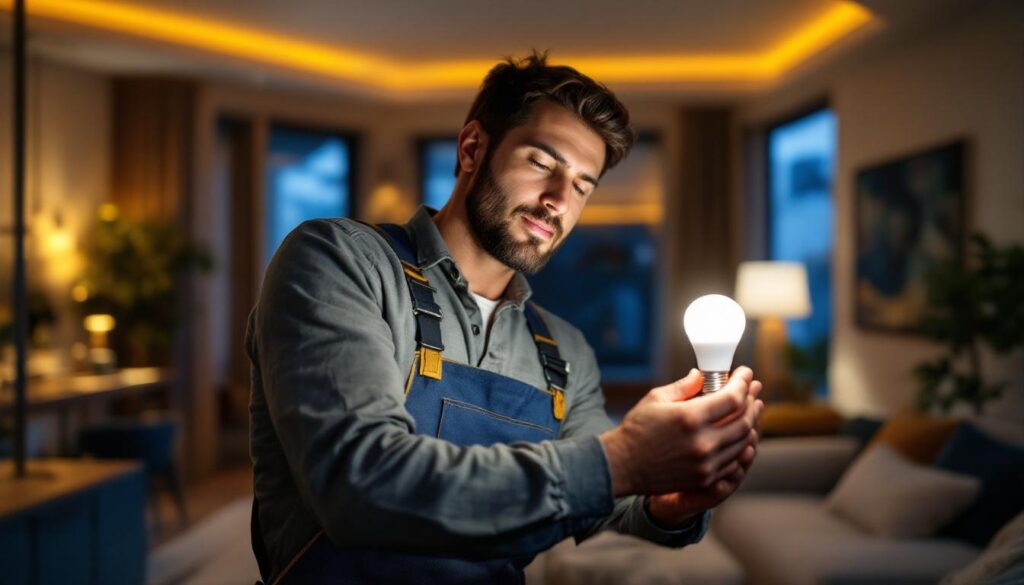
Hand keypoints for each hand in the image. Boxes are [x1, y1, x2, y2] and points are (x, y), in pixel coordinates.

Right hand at [645, 374, 762, 526]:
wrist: (623, 465)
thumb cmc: (637, 429)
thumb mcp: (656, 399)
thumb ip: (684, 386)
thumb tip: (701, 375)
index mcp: (689, 417)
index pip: (732, 398)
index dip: (743, 382)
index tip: (746, 372)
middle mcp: (702, 442)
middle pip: (744, 419)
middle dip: (752, 400)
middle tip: (752, 389)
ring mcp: (706, 464)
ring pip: (744, 441)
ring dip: (751, 422)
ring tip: (751, 408)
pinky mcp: (705, 478)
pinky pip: (734, 461)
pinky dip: (742, 445)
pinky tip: (741, 434)